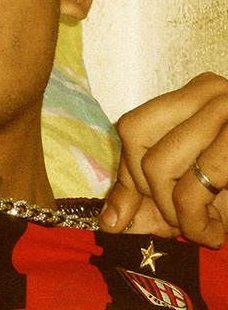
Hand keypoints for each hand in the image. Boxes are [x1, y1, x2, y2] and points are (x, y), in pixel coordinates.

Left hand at [99, 72, 227, 248]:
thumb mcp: (198, 183)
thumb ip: (152, 195)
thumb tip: (110, 222)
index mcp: (195, 95)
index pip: (132, 126)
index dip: (126, 176)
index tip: (126, 214)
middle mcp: (213, 93)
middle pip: (137, 140)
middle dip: (149, 193)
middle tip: (177, 220)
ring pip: (158, 165)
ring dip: (174, 214)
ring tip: (200, 229)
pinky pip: (194, 187)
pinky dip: (196, 223)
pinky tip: (215, 233)